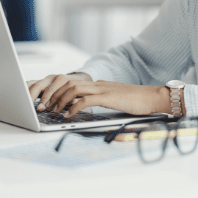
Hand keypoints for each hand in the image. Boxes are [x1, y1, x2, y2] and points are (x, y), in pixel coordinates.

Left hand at [27, 74, 168, 116]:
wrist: (152, 97)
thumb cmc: (136, 101)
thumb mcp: (113, 100)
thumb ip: (100, 101)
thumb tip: (84, 108)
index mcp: (98, 84)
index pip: (72, 82)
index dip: (57, 91)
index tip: (48, 101)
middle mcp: (98, 83)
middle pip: (68, 83)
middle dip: (53, 94)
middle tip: (44, 106)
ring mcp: (102, 89)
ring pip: (73, 88)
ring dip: (60, 100)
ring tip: (53, 111)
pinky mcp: (107, 97)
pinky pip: (85, 100)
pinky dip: (73, 107)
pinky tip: (68, 115)